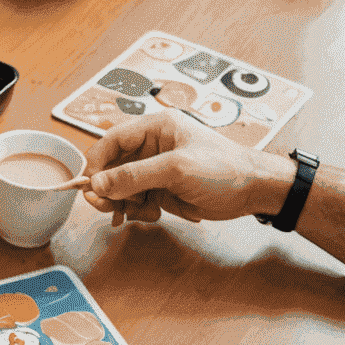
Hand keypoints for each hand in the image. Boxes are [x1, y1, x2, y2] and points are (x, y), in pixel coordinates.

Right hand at [81, 110, 294, 225]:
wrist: (256, 191)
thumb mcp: (175, 169)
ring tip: (131, 215)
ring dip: (122, 202)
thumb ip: (134, 176)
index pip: (112, 140)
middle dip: (107, 188)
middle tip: (103, 207)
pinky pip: (137, 199)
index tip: (88, 185)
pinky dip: (138, 210)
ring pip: (123, 186)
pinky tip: (150, 215)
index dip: (97, 161)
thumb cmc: (223, 170)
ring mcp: (157, 169)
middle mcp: (152, 146)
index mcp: (155, 128)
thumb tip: (98, 184)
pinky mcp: (163, 188)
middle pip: (113, 165)